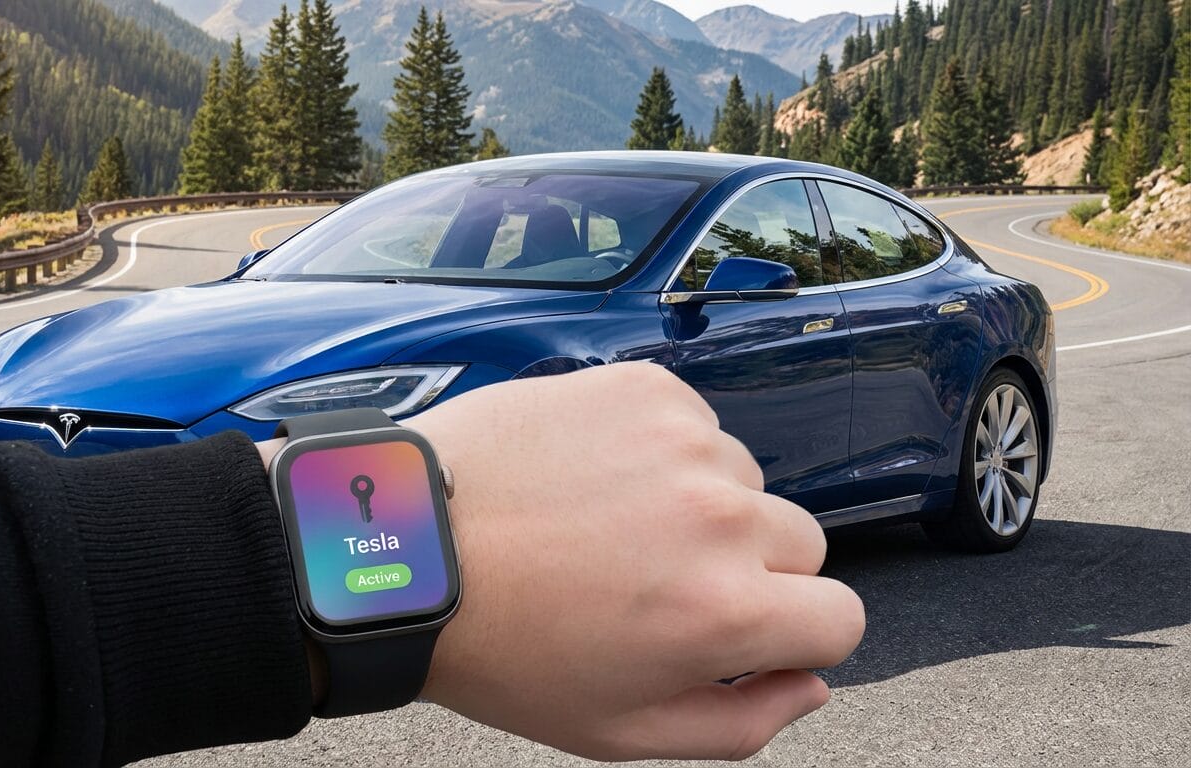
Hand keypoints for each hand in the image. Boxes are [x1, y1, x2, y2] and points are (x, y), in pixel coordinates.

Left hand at [404, 362, 864, 760]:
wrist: (406, 542)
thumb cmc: (501, 647)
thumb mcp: (618, 729)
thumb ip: (739, 723)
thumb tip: (811, 685)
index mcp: (725, 613)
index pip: (841, 620)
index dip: (794, 635)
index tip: (742, 631)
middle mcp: (720, 518)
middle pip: (799, 545)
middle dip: (749, 570)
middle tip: (657, 581)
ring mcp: (685, 442)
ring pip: (744, 480)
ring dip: (702, 504)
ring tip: (608, 526)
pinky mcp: (647, 389)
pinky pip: (694, 426)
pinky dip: (660, 450)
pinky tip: (592, 478)